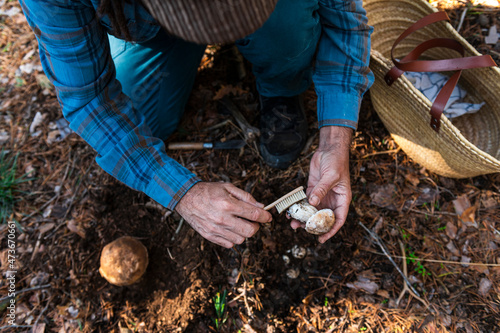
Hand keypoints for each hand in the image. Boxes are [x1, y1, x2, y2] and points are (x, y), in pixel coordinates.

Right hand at [175, 182, 271, 247]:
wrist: (186, 198)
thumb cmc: (208, 191)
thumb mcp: (228, 187)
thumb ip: (246, 197)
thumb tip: (261, 207)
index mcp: (228, 204)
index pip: (254, 215)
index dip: (265, 216)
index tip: (268, 217)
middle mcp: (222, 219)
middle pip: (250, 231)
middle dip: (256, 226)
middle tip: (254, 220)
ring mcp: (215, 229)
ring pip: (241, 239)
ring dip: (244, 232)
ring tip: (240, 223)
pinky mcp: (209, 236)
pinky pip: (229, 244)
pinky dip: (233, 238)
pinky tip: (231, 229)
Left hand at [291, 126, 352, 242]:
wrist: (329, 149)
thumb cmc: (336, 161)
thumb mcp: (331, 176)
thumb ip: (322, 189)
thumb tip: (313, 203)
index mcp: (342, 199)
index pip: (338, 219)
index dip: (331, 230)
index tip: (321, 239)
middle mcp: (332, 200)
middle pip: (323, 217)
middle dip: (313, 225)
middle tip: (302, 230)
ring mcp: (321, 195)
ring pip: (312, 211)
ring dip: (303, 218)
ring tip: (292, 223)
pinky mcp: (312, 190)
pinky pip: (304, 202)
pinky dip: (298, 207)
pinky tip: (290, 211)